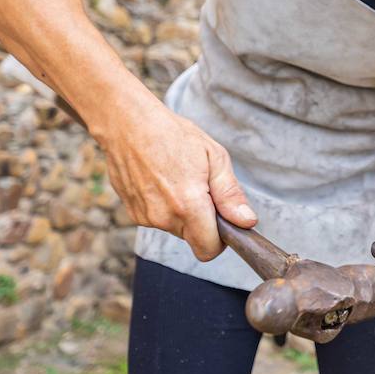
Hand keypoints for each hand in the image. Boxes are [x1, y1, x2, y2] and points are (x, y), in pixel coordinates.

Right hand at [95, 97, 255, 259]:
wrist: (128, 124)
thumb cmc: (172, 135)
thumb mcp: (213, 156)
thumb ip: (230, 194)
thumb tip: (246, 222)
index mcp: (188, 204)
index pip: (208, 249)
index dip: (220, 239)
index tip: (222, 220)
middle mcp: (164, 217)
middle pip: (193, 238)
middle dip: (202, 221)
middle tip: (200, 187)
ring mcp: (145, 217)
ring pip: (176, 228)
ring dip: (182, 212)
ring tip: (178, 178)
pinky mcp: (132, 213)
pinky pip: (158, 219)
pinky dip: (164, 206)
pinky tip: (160, 180)